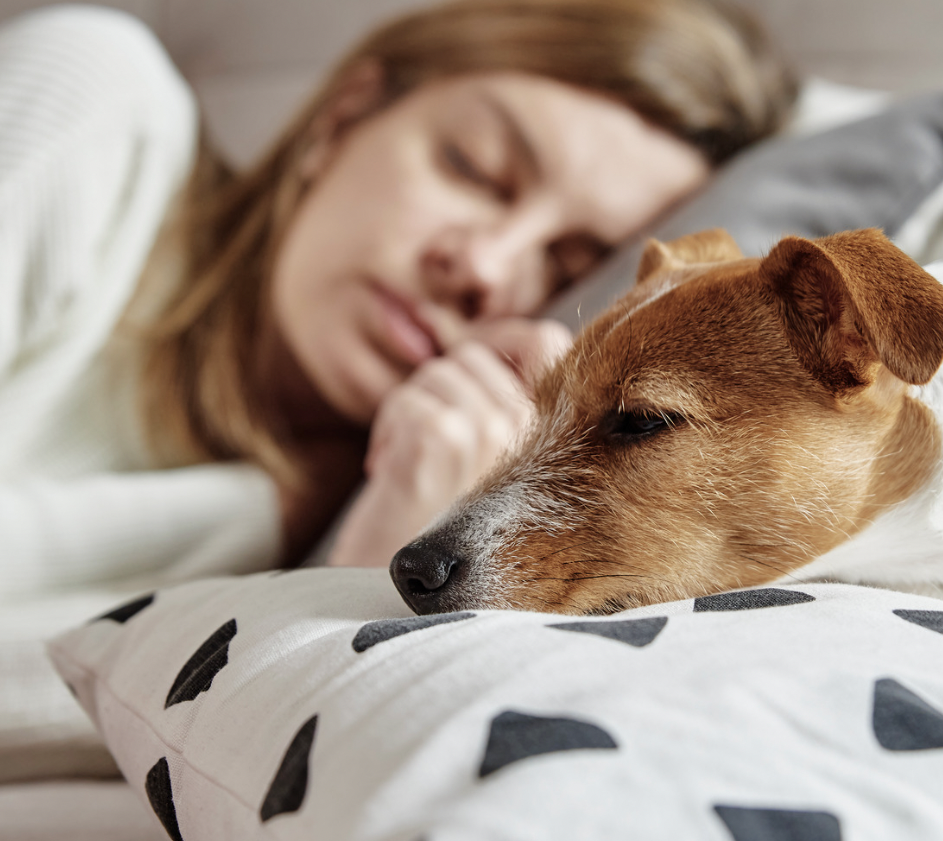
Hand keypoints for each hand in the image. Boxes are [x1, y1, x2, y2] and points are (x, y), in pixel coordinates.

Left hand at [325, 317, 570, 566]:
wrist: (400, 604)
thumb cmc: (441, 535)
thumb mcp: (488, 463)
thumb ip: (504, 405)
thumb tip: (494, 340)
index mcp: (555, 437)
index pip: (544, 339)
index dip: (496, 347)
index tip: (459, 399)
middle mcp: (534, 433)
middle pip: (475, 355)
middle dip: (436, 395)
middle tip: (427, 452)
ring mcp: (490, 437)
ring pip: (438, 373)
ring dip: (409, 415)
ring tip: (412, 468)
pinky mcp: (442, 442)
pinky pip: (408, 398)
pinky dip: (387, 431)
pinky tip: (391, 475)